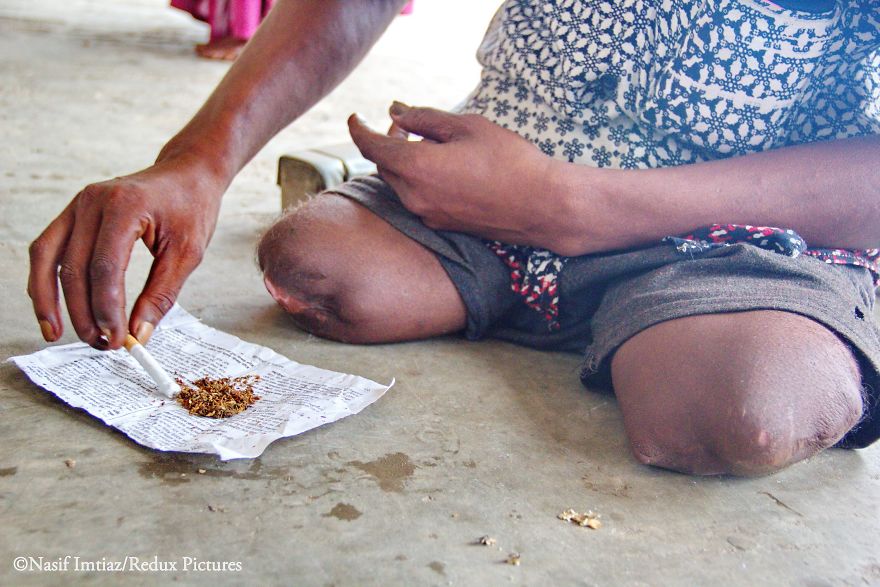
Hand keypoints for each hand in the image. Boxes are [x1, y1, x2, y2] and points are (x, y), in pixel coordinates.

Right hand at [28, 155, 225, 348]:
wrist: (187, 174)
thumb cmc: (191, 208)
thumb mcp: (188, 253)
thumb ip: (161, 295)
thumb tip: (137, 335)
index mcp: (125, 206)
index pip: (105, 267)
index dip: (106, 308)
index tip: (117, 339)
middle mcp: (93, 201)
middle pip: (74, 268)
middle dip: (84, 312)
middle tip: (101, 344)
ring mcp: (78, 204)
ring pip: (49, 259)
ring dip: (52, 301)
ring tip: (61, 334)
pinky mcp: (73, 212)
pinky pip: (48, 249)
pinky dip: (46, 280)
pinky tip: (52, 308)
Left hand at [348, 103, 564, 249]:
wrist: (541, 206)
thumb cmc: (509, 160)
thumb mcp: (467, 127)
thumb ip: (425, 119)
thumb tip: (396, 113)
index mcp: (417, 167)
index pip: (371, 147)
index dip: (359, 129)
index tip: (356, 117)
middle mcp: (415, 196)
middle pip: (384, 167)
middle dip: (386, 144)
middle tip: (403, 125)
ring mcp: (427, 215)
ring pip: (399, 185)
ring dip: (402, 164)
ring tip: (426, 145)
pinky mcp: (442, 226)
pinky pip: (416, 199)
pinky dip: (417, 181)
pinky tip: (441, 169)